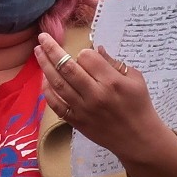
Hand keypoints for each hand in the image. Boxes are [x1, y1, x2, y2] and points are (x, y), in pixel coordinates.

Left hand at [38, 32, 171, 159]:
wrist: (138, 139)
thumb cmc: (139, 105)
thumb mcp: (135, 79)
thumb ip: (114, 63)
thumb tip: (95, 49)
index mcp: (111, 81)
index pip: (87, 58)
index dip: (83, 52)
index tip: (85, 54)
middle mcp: (94, 94)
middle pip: (67, 68)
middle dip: (52, 49)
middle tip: (42, 37)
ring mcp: (83, 109)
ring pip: (58, 84)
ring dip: (45, 66)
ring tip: (37, 52)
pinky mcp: (76, 121)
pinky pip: (56, 104)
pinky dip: (47, 91)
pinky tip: (44, 79)